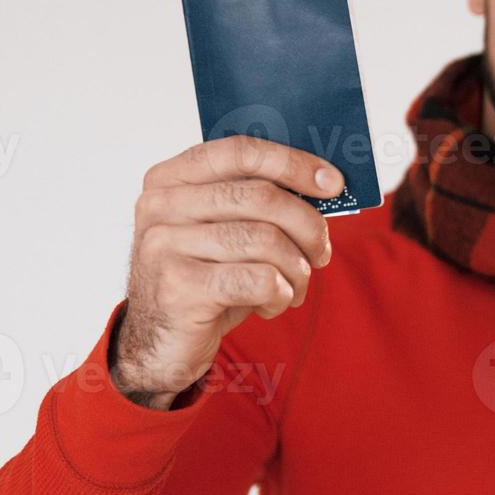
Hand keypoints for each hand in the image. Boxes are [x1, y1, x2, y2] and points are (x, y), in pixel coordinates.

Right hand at [113, 136, 340, 408]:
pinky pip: (259, 279)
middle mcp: (160, 205)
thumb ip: (257, 201)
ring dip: (296, 268)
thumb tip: (325, 184)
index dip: (294, 164)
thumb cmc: (207, 278)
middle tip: (321, 252)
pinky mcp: (179, 287)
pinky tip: (272, 304)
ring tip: (295, 286)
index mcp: (171, 178)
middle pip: (262, 196)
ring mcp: (164, 245)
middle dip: (308, 226)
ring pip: (266, 240)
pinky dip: (280, 294)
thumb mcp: (225, 231)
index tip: (333, 183)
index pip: (241, 152)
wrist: (161, 342)